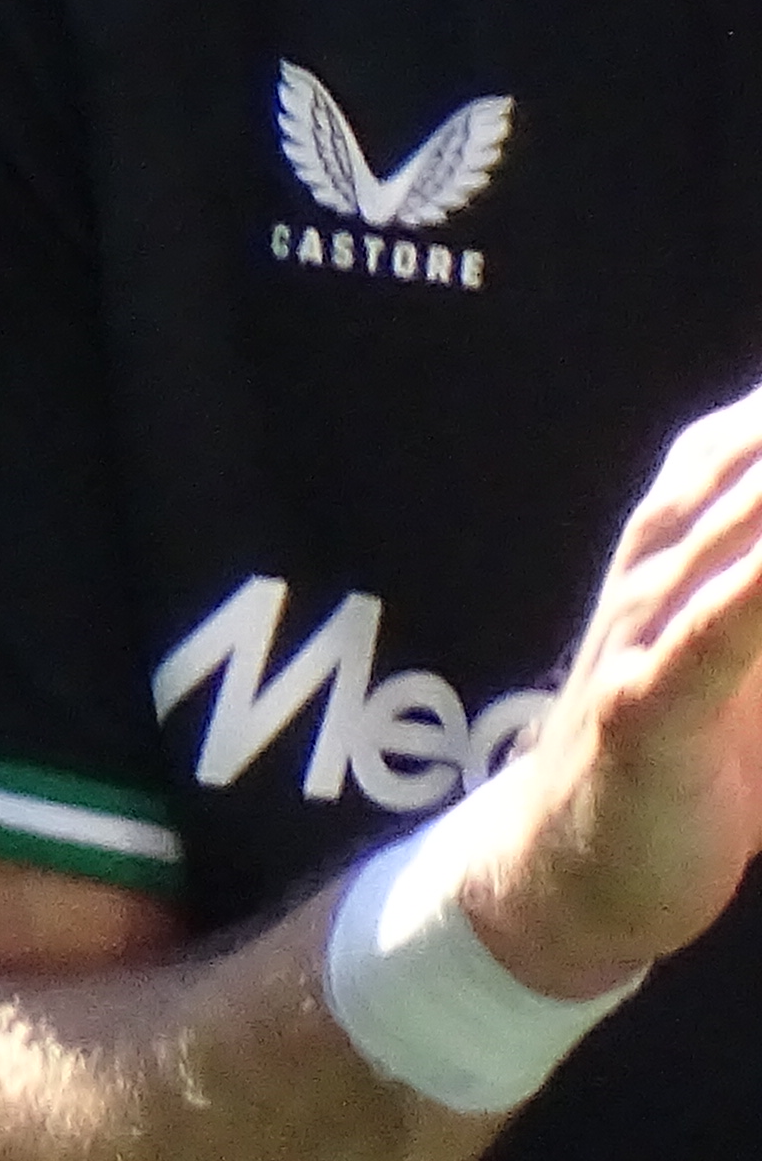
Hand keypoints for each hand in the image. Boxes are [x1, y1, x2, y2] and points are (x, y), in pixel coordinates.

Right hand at [459, 381, 761, 1000]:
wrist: (570, 869)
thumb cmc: (686, 757)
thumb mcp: (744, 663)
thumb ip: (756, 606)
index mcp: (679, 549)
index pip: (734, 444)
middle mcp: (654, 572)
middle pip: (736, 470)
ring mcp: (641, 636)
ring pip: (723, 538)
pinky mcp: (646, 711)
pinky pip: (707, 640)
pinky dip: (744, 592)